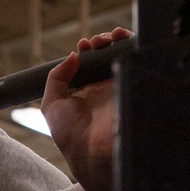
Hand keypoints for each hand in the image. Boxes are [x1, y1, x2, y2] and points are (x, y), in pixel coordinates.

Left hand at [40, 27, 130, 190]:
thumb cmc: (70, 134)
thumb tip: (71, 56)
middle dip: (103, 43)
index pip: (90, 63)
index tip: (83, 45)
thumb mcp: (51, 105)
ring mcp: (120, 87)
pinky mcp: (133, 88)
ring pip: (124, 56)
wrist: (92, 152)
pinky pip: (137, 62)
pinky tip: (123, 41)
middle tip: (97, 42)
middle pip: (107, 56)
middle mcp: (105, 88)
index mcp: (87, 90)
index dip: (87, 50)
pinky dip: (133, 46)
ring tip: (110, 38)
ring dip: (118, 42)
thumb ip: (56, 78)